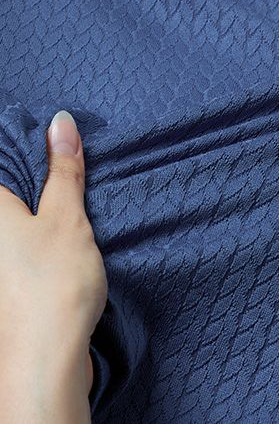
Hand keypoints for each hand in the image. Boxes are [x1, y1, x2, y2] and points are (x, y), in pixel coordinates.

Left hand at [0, 111, 106, 422]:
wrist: (45, 359)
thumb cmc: (53, 284)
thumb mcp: (67, 218)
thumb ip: (63, 170)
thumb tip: (61, 121)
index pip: (1, 158)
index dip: (27, 144)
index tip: (56, 144)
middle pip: (9, 187)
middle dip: (37, 172)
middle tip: (70, 167)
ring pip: (14, 213)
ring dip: (41, 199)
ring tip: (70, 196)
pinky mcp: (5, 276)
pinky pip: (17, 236)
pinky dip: (37, 224)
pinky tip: (61, 232)